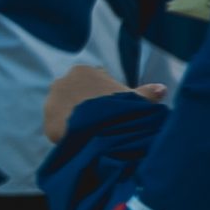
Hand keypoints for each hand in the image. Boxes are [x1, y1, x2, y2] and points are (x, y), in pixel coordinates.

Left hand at [43, 66, 165, 142]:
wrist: (100, 128)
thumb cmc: (121, 108)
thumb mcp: (137, 100)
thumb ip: (147, 93)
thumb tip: (162, 89)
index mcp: (82, 71)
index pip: (91, 80)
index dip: (102, 95)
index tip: (111, 107)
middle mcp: (62, 82)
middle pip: (75, 95)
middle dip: (85, 105)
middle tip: (100, 121)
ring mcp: (51, 101)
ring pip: (65, 110)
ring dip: (74, 118)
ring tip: (91, 132)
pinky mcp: (47, 120)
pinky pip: (59, 127)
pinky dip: (68, 132)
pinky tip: (81, 139)